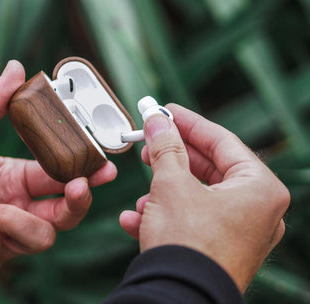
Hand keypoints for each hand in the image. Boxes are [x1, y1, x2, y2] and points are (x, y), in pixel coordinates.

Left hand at [0, 60, 116, 282]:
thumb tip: (16, 67)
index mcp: (15, 178)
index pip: (60, 177)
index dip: (86, 173)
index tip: (105, 166)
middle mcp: (15, 207)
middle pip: (64, 214)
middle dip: (76, 202)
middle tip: (77, 187)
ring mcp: (2, 236)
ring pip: (39, 238)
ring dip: (13, 221)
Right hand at [119, 104, 289, 291]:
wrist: (179, 299)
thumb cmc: (187, 244)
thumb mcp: (171, 185)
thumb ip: (165, 147)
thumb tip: (156, 120)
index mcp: (259, 188)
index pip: (222, 141)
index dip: (188, 123)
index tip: (165, 111)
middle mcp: (258, 210)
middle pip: (208, 169)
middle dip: (171, 159)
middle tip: (149, 145)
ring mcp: (241, 232)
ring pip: (196, 196)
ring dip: (163, 192)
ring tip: (141, 196)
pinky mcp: (221, 250)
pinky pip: (193, 221)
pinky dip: (165, 216)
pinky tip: (137, 219)